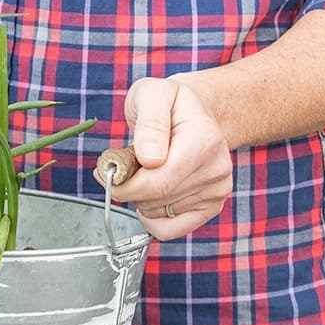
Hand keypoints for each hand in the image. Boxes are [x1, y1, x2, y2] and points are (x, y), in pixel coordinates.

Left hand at [97, 77, 232, 239]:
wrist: (199, 112)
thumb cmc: (171, 103)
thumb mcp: (152, 94)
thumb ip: (149, 123)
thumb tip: (150, 158)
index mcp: (204, 140)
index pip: (156, 182)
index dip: (122, 183)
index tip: (107, 169)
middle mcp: (216, 169)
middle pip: (154, 200)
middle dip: (129, 188)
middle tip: (126, 165)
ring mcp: (217, 190)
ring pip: (158, 215)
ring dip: (140, 198)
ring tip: (146, 171)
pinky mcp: (211, 206)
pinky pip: (170, 230)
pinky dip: (152, 218)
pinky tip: (151, 195)